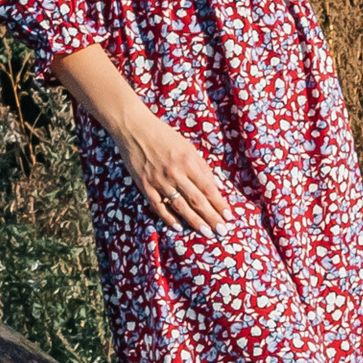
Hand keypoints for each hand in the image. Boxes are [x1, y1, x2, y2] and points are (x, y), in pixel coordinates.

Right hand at [113, 103, 231, 237]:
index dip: (219, 204)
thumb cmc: (163, 136)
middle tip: (222, 231)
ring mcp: (159, 181)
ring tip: (206, 232)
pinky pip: (159, 206)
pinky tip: (179, 227)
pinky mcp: (145, 186)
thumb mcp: (187, 147)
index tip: (228, 216)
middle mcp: (175, 173)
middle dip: (211, 217)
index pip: (208, 188)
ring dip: (194, 221)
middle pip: (197, 200)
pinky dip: (168, 218)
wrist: (134, 129)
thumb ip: (201, 167)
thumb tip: (214, 186)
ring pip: (180, 206)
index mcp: (188, 161)